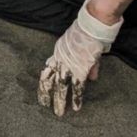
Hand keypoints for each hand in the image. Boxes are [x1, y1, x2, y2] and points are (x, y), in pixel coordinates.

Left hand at [37, 0, 121, 116]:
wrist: (93, 24)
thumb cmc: (89, 31)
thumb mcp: (82, 47)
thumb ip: (87, 64)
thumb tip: (91, 77)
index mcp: (59, 52)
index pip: (47, 69)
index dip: (44, 81)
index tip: (43, 90)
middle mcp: (60, 59)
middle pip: (50, 80)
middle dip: (47, 94)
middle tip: (45, 106)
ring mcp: (69, 65)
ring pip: (61, 87)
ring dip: (60, 101)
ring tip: (59, 113)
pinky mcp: (80, 69)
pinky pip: (77, 87)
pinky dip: (77, 98)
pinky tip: (76, 107)